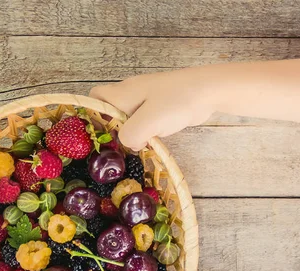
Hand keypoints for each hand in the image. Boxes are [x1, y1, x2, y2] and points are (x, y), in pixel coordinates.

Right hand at [90, 69, 216, 150]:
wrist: (209, 91)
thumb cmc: (177, 101)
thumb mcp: (148, 122)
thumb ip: (130, 135)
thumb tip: (127, 145)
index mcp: (123, 93)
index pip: (95, 98)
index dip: (90, 115)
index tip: (94, 136)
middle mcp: (131, 94)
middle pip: (109, 111)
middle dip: (109, 129)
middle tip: (113, 149)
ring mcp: (147, 100)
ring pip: (127, 118)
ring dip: (128, 133)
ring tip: (131, 150)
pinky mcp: (161, 107)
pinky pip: (144, 121)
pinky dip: (144, 133)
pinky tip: (150, 144)